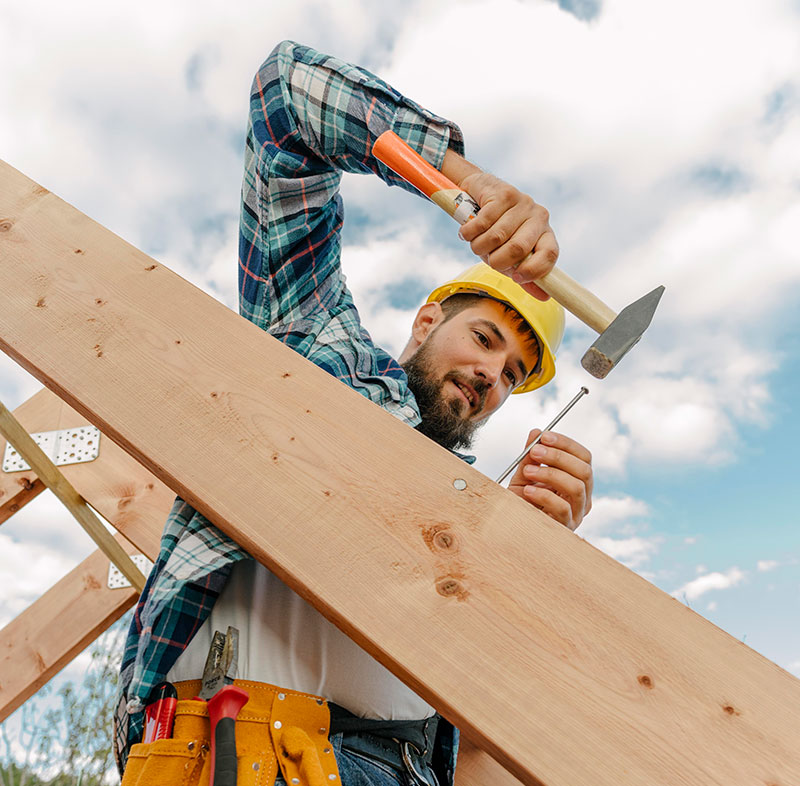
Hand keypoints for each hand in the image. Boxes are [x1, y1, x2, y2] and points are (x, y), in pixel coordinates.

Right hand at [456, 171, 557, 300]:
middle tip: (488, 258)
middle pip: (518, 249)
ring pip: (496, 237)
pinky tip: (467, 231)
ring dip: (478, 246)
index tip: (516, 277)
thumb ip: (524, 274)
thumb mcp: (510, 256)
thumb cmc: (496, 230)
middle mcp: (539, 217)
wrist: (481, 193)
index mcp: (545, 235)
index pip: (550, 255)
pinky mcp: (505, 193)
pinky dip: (468, 233)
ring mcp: (523, 203)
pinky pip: (482, 222)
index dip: (533, 271)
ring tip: (476, 242)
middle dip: (496, 260)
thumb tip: (544, 297)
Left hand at [507, 429, 592, 530]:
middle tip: (534, 451)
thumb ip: (530, 455)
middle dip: (559, 457)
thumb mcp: (525, 473)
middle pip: (585, 471)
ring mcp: (576, 514)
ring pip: (576, 487)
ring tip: (528, 471)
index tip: (544, 436)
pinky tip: (527, 491)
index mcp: (578, 480)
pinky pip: (561, 507)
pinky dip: (543, 495)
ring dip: (550, 474)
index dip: (567, 444)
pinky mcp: (565, 527)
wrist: (509, 525)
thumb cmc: (521, 500)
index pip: (584, 457)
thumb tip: (536, 432)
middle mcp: (583, 497)